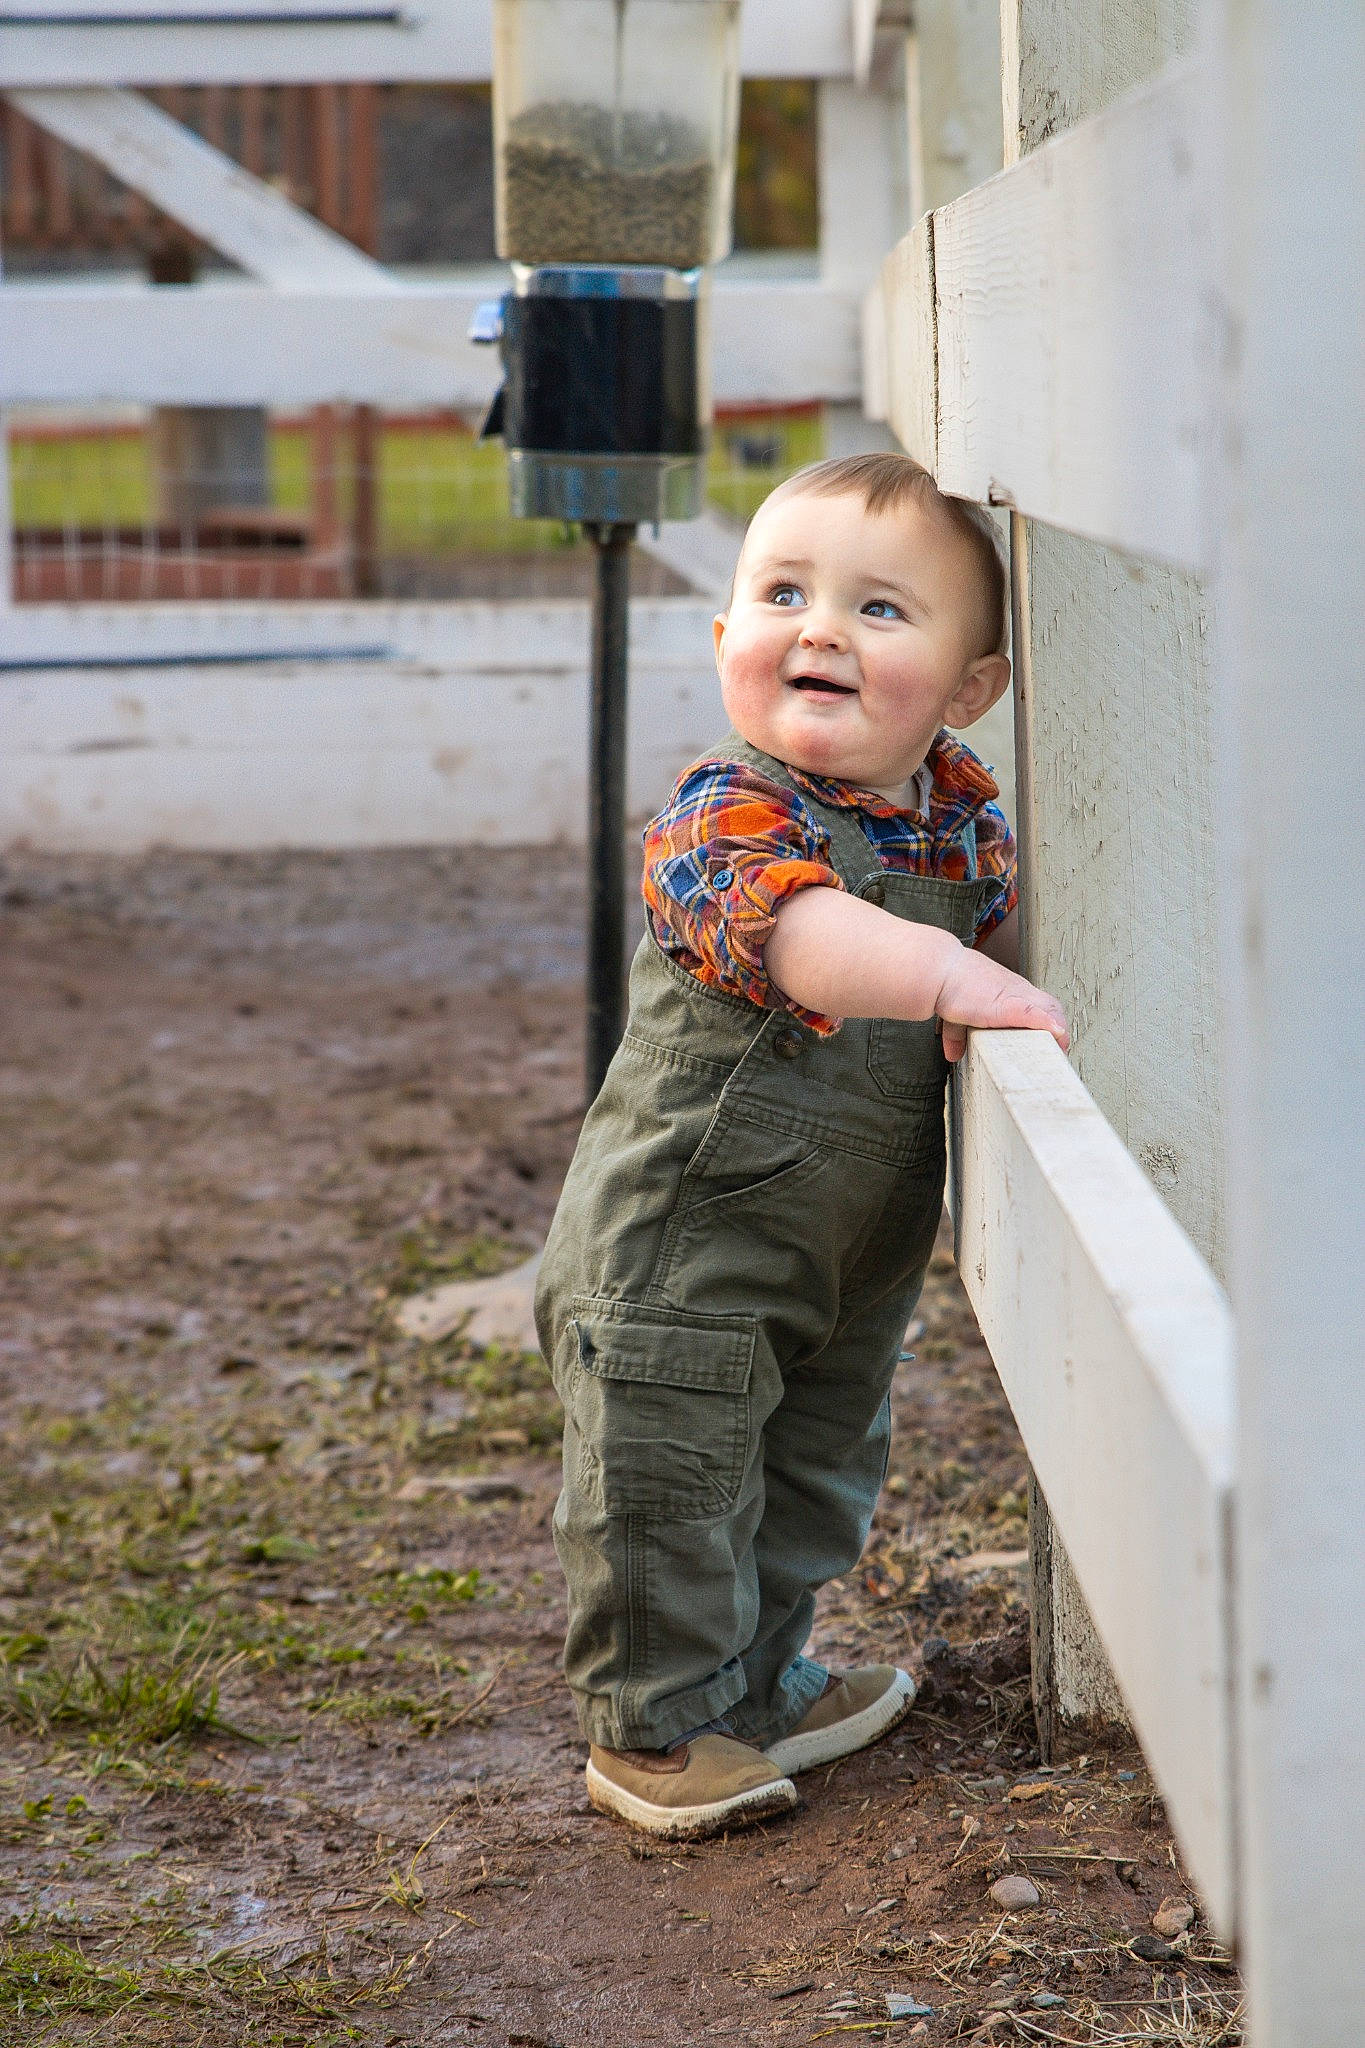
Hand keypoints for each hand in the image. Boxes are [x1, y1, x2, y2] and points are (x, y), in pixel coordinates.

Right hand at [933, 947, 1069, 1062]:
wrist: (938, 969)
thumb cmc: (945, 983)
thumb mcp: (955, 1012)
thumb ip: (957, 1034)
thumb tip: (953, 1053)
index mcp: (1006, 989)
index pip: (1039, 1001)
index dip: (1047, 1020)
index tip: (1047, 1038)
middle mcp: (1015, 989)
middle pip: (1051, 1005)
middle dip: (1057, 1028)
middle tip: (1058, 1048)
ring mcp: (1015, 996)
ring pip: (1050, 1010)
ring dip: (1056, 1031)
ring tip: (1059, 1049)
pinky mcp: (1008, 1006)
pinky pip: (1035, 1015)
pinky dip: (1048, 1025)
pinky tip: (1056, 1035)